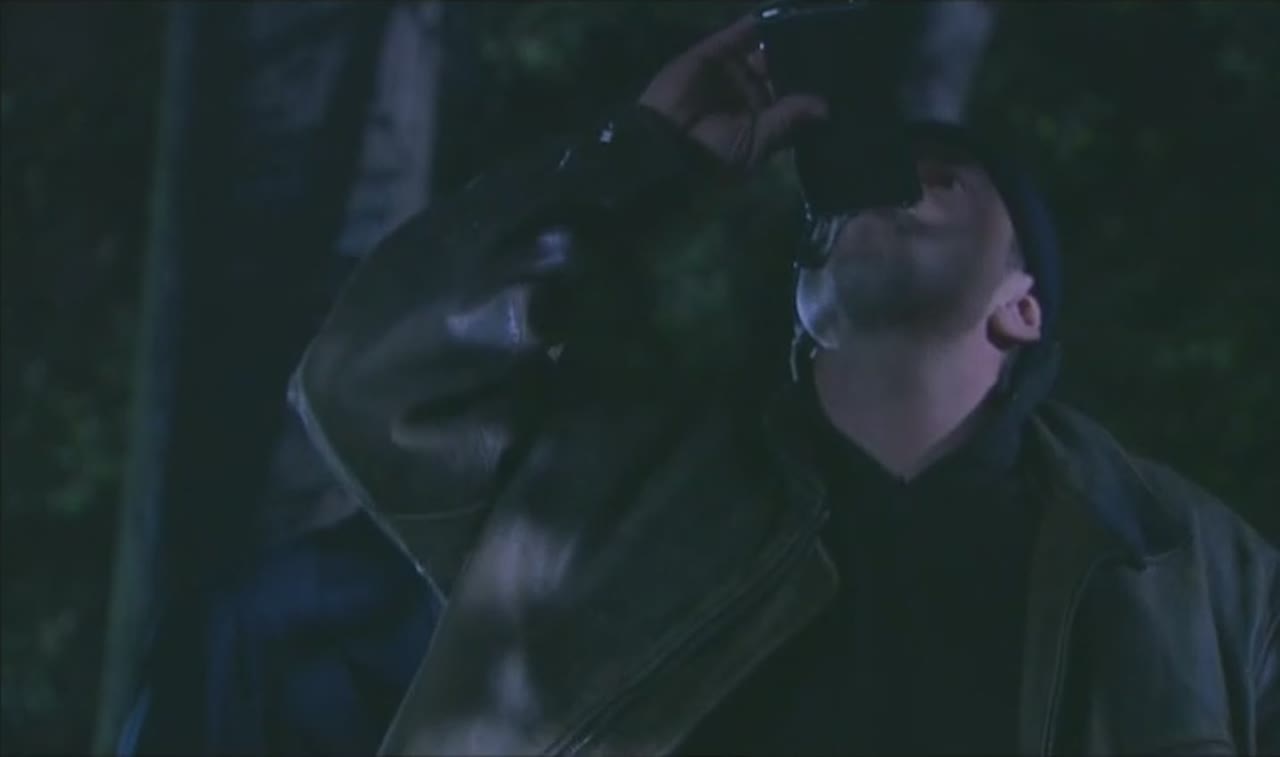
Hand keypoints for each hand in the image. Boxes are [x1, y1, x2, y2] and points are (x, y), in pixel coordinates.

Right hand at [638, 15, 828, 170]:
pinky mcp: (715, 51)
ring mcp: (731, 71)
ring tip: (815, 24)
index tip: (838, 77)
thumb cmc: (713, 154)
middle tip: (834, 46)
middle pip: (782, 71)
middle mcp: (748, 94)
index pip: (791, 101)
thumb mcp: (756, 144)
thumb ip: (788, 120)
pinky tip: (787, 12)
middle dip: (803, 61)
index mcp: (760, 122)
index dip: (811, 89)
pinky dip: (760, 22)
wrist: (664, 142)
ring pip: (766, 49)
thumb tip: (826, 107)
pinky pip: (741, 33)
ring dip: (786, 39)